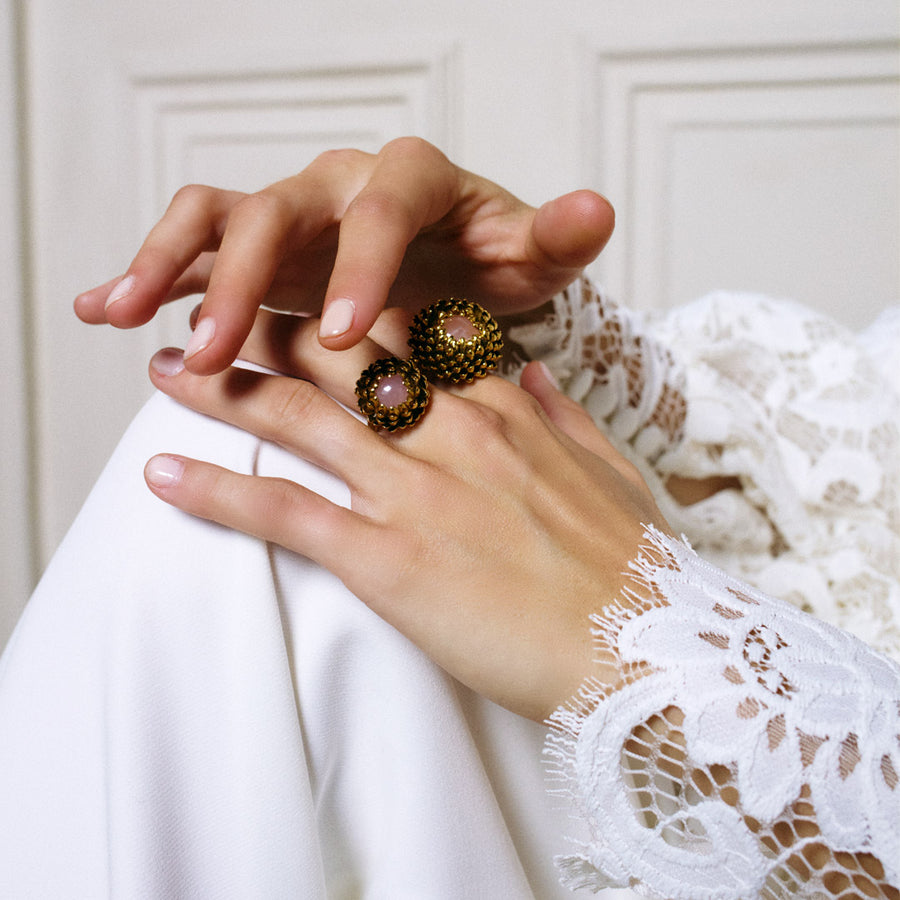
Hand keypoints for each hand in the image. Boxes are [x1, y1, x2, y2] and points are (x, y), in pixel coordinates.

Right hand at [74, 137, 613, 374]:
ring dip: (168, 266)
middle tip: (214, 352)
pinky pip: (194, 247)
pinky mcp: (261, 249)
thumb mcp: (528, 258)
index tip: (340, 337)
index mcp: (409, 181)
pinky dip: (151, 273)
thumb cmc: (491, 266)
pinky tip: (104, 306)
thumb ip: (555, 238)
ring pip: (216, 219)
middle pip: (275, 213)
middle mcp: (339, 186)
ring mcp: (293, 215)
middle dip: (242, 284)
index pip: (377, 211)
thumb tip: (596, 210)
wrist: (456, 269)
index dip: (357, 269)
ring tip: (124, 315)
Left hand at [141, 311, 669, 721]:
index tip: (309, 298)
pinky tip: (161, 475)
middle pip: (340, 356)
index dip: (351, 307)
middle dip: (272, 328)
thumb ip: (563, 413)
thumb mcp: (610, 470)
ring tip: (168, 370)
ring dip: (221, 389)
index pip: (413, 330)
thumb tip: (532, 370)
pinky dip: (216, 491)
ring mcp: (415, 491)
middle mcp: (451, 433)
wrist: (647, 650)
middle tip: (219, 316)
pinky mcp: (388, 559)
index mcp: (503, 410)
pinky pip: (284, 513)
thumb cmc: (635, 567)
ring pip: (298, 418)